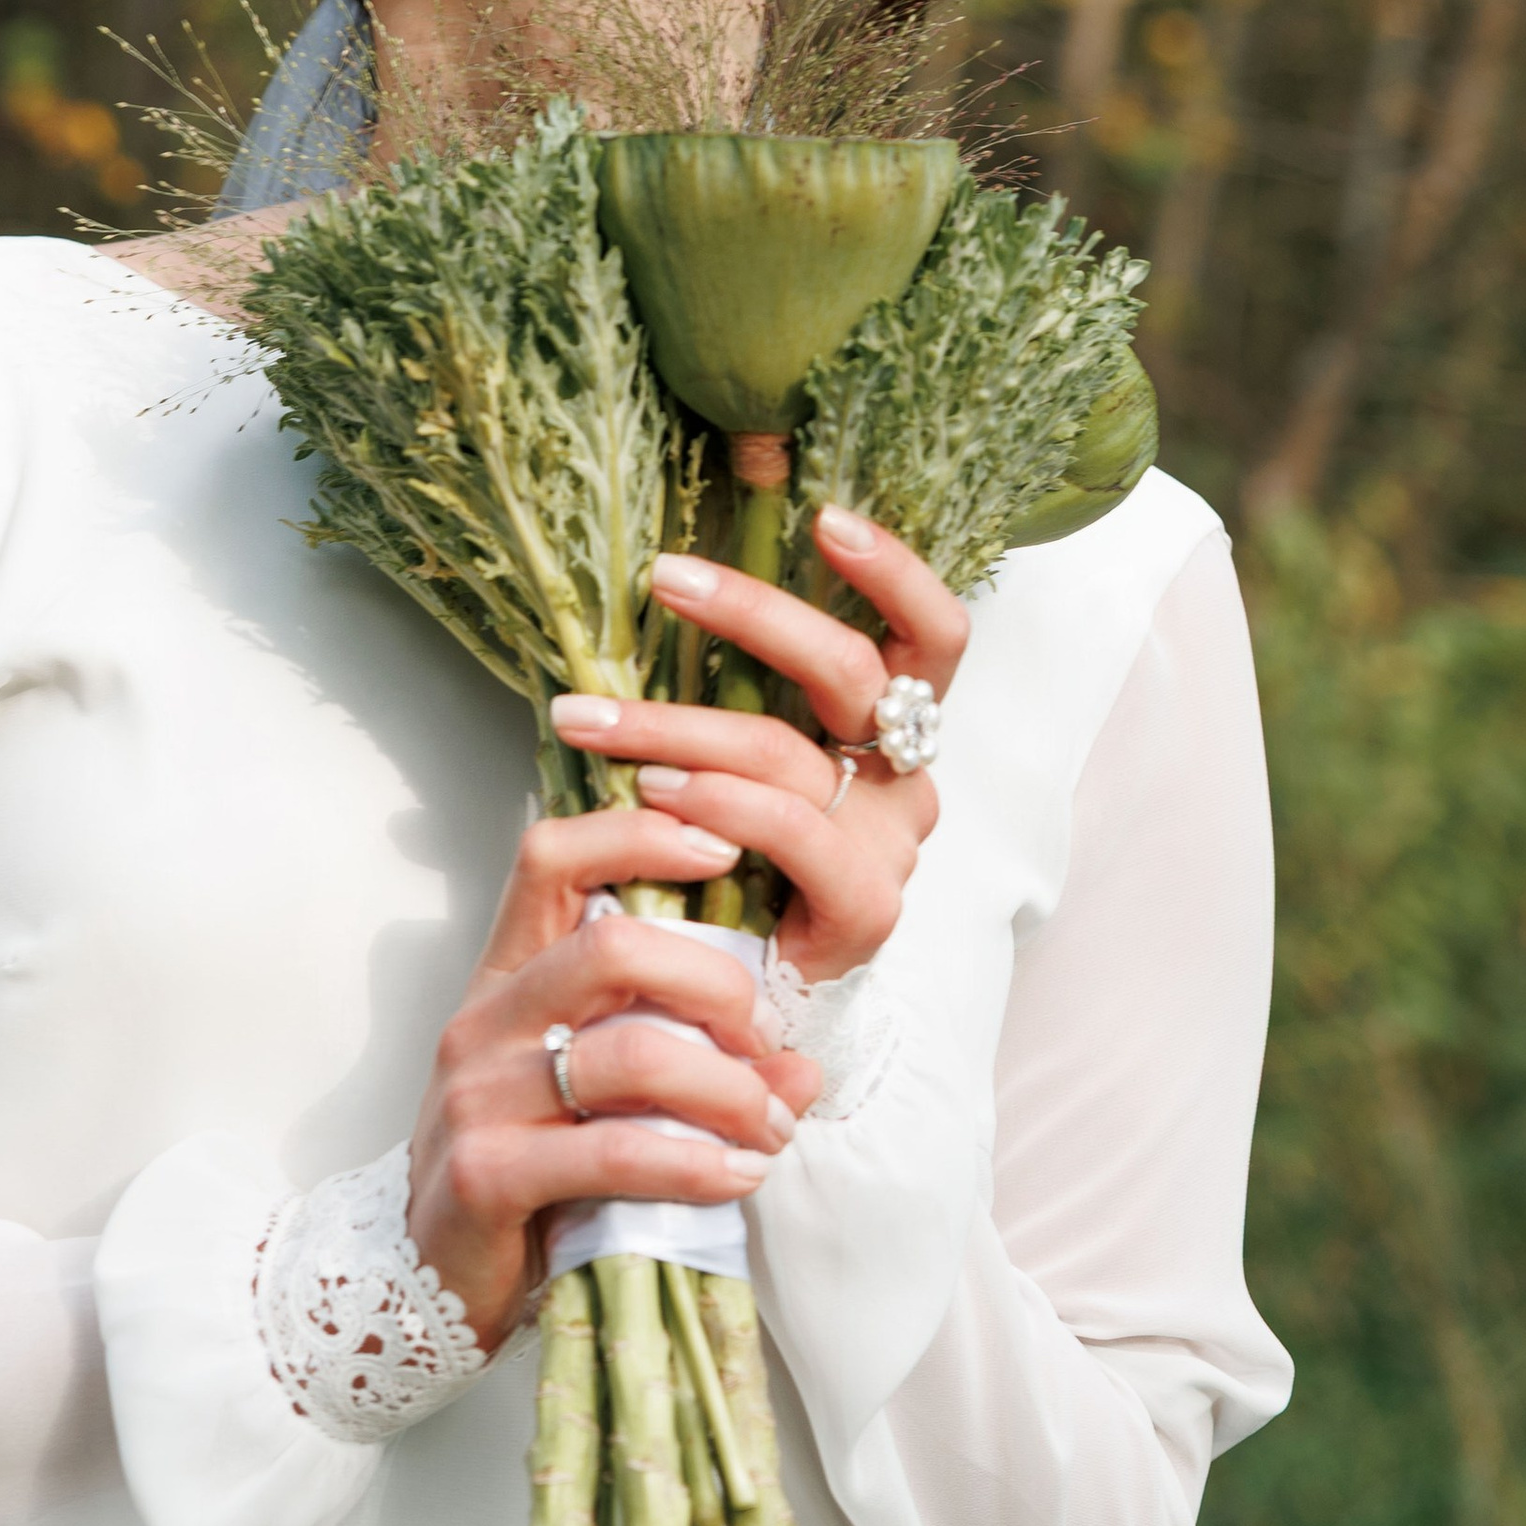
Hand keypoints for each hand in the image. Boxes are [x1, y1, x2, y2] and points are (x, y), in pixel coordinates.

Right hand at [406, 798, 818, 1354]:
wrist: (424, 1279)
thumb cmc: (526, 1169)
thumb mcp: (597, 1096)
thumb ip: (686, 1059)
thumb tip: (800, 1066)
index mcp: (508, 976)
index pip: (552, 857)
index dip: (637, 834)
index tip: (723, 850)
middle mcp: (486, 1020)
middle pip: (611, 946)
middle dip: (718, 984)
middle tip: (768, 1038)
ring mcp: (479, 1096)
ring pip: (630, 1054)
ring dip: (728, 1090)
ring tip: (770, 1127)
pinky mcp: (486, 1176)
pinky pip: (614, 1153)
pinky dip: (695, 1164)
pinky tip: (737, 1177)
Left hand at [549, 504, 959, 992]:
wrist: (747, 1007)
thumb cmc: (734, 864)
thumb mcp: (740, 761)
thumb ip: (733, 691)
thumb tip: (663, 584)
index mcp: (894, 731)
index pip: (934, 634)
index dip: (895, 572)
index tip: (827, 518)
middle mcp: (907, 780)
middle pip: (856, 670)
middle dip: (752, 614)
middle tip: (663, 579)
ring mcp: (892, 846)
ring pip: (789, 751)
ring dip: (675, 725)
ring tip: (592, 721)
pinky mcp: (866, 910)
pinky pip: (792, 832)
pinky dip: (717, 804)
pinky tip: (653, 794)